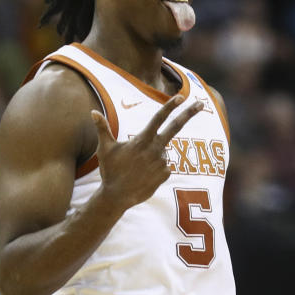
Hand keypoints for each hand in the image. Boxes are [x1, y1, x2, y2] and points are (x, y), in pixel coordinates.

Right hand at [92, 95, 202, 211]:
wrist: (117, 196)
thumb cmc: (110, 170)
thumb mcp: (105, 148)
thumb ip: (102, 128)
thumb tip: (92, 111)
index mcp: (142, 139)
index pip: (158, 118)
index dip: (170, 107)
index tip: (181, 97)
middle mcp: (155, 148)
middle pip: (175, 128)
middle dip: (188, 114)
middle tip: (201, 104)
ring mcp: (163, 161)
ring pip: (162, 151)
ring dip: (152, 155)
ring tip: (137, 168)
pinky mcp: (166, 174)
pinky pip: (164, 166)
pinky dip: (155, 168)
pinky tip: (144, 176)